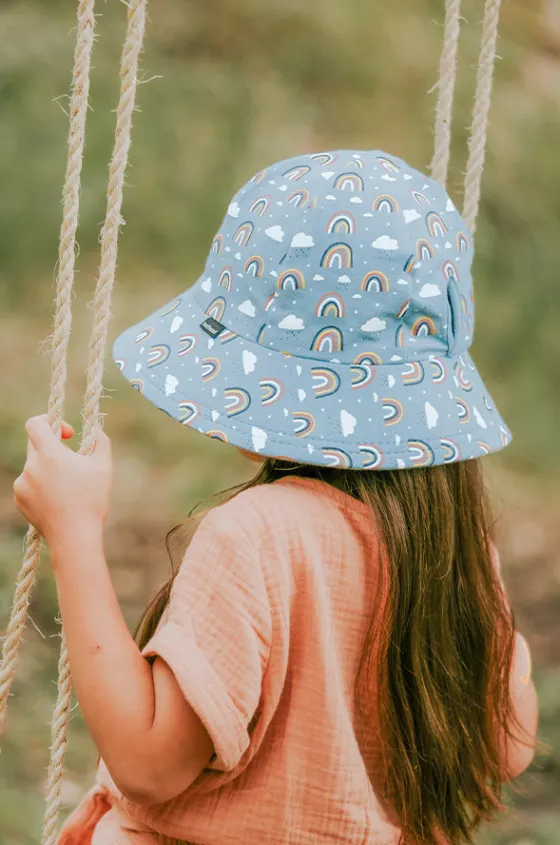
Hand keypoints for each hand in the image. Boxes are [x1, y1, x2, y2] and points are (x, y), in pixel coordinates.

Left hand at [13, 415, 112, 547]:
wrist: (74, 538)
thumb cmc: (91, 501)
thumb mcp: (103, 466)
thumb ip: (100, 441)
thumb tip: (97, 430)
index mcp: (49, 454)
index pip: (35, 423)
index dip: (49, 421)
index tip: (66, 434)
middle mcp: (31, 466)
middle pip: (35, 444)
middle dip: (53, 448)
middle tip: (72, 461)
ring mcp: (22, 484)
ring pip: (34, 466)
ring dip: (48, 469)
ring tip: (68, 488)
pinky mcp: (19, 499)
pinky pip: (28, 484)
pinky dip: (41, 485)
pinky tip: (58, 500)